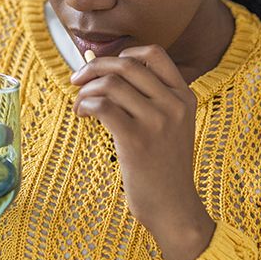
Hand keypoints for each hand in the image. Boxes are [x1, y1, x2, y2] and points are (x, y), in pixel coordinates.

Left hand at [70, 45, 214, 259]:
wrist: (174, 207)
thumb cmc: (164, 167)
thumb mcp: (172, 126)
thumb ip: (151, 99)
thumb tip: (105, 72)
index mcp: (184, 96)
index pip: (155, 54)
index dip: (124, 52)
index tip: (105, 66)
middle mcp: (174, 104)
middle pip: (125, 64)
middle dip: (93, 68)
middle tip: (76, 80)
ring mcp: (157, 121)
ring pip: (110, 84)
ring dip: (86, 91)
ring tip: (79, 106)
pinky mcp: (136, 140)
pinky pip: (102, 106)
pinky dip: (85, 106)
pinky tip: (82, 116)